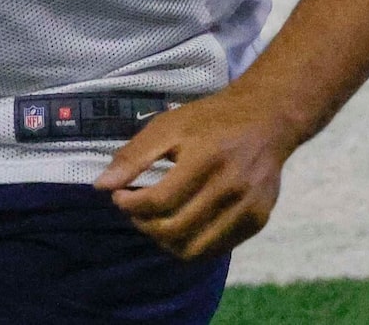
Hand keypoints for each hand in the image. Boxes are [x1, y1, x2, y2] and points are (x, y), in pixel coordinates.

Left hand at [95, 86, 298, 259]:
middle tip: (135, 209)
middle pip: (174, 230)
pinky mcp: (258, 222)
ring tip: (155, 221)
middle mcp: (230, 188)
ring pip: (193, 249)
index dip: (130, 205)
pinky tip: (181, 224)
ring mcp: (248, 209)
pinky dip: (191, 244)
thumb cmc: (211, 120)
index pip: (159, 201)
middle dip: (143, 224)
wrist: (267, 120)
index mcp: (206, 159)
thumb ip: (134, 155)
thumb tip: (101, 186)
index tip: (119, 196)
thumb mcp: (169, 125)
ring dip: (164, 241)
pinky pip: (215, 249)